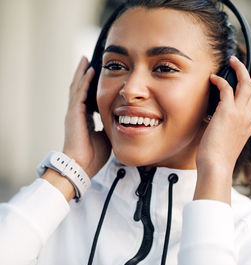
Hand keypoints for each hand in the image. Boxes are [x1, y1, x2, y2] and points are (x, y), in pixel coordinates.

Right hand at [63, 56, 110, 177]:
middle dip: (84, 74)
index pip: (86, 97)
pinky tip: (90, 71)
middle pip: (79, 88)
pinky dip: (84, 81)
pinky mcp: (74, 114)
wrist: (82, 165)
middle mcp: (77, 113)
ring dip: (82, 72)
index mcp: (84, 119)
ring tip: (85, 59)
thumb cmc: (94, 155)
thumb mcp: (106, 137)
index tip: (96, 74)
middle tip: (87, 60)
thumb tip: (122, 121)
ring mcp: (74, 112)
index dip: (90, 85)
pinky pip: (80, 93)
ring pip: (77, 87)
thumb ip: (111, 127)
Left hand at [194, 51, 250, 202]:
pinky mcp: (227, 113)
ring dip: (241, 68)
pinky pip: (227, 89)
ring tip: (234, 59)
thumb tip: (217, 118)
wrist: (216, 167)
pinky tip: (213, 77)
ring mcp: (240, 114)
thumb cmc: (219, 157)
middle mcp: (249, 117)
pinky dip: (220, 80)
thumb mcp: (230, 139)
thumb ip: (229, 126)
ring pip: (247, 83)